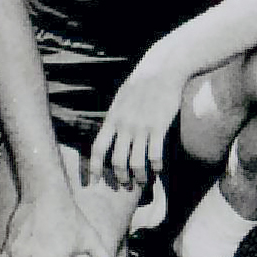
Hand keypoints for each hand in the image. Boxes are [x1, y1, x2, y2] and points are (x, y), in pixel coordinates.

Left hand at [88, 43, 190, 193]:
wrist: (162, 71)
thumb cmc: (141, 84)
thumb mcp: (120, 99)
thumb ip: (114, 118)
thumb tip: (108, 133)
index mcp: (112, 119)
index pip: (98, 148)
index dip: (94, 168)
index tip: (94, 181)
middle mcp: (124, 125)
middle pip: (117, 161)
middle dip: (120, 178)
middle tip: (126, 185)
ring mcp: (141, 127)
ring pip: (136, 163)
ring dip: (140, 177)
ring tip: (143, 182)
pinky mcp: (158, 127)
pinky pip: (155, 155)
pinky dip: (156, 167)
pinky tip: (159, 169)